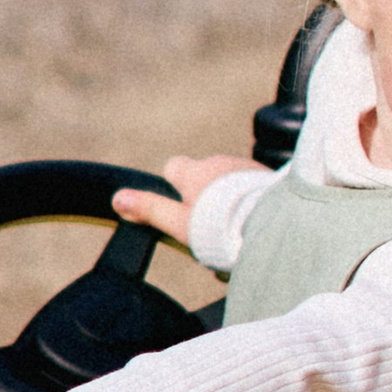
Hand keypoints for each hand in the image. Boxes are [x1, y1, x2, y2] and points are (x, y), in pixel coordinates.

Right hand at [110, 152, 260, 244]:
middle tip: (212, 228)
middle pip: (205, 176)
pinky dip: (251, 201)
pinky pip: (254, 187)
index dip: (174, 187)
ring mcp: (247, 167)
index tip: (182, 209)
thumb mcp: (180, 223)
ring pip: (231, 182)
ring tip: (237, 229)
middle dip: (206, 197)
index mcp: (195, 172)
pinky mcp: (269, 177)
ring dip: (231, 200)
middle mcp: (220, 162)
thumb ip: (150, 210)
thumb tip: (118, 198)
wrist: (274, 224)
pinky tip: (258, 224)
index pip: (174, 167)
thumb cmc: (223, 226)